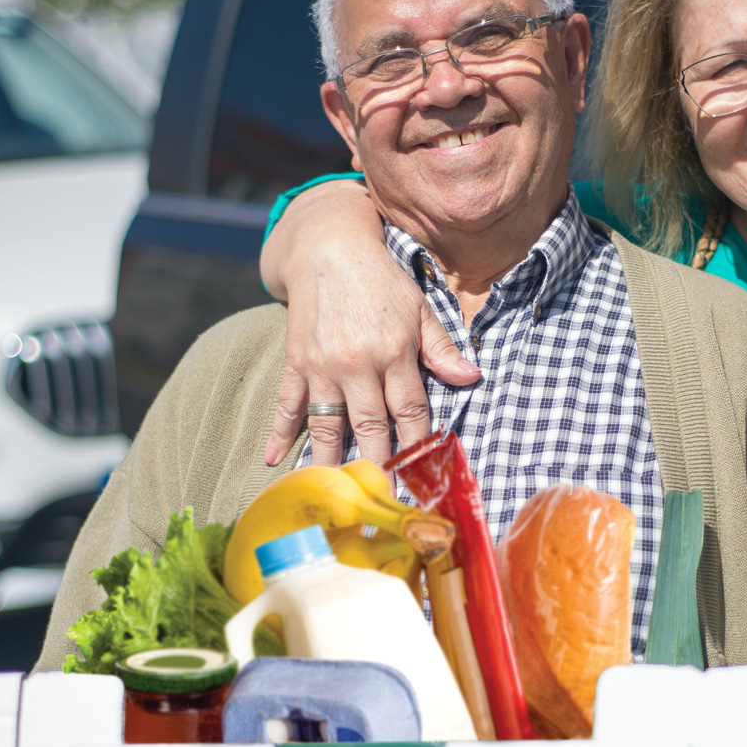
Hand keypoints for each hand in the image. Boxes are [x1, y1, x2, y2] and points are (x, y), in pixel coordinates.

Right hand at [260, 180, 480, 467]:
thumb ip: (442, 349)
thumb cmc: (381, 281)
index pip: (409, 411)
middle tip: (382, 498)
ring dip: (331, 461)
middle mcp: (357, 364)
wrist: (328, 248)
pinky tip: (275, 462)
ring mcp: (322, 366)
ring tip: (335, 494)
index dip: (416, 446)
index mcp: (394, 352)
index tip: (422, 477)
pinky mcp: (296, 362)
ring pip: (327, 424)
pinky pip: (288, 405)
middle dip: (377, 464)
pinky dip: (280, 434)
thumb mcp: (419, 309)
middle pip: (369, 426)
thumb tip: (471, 378)